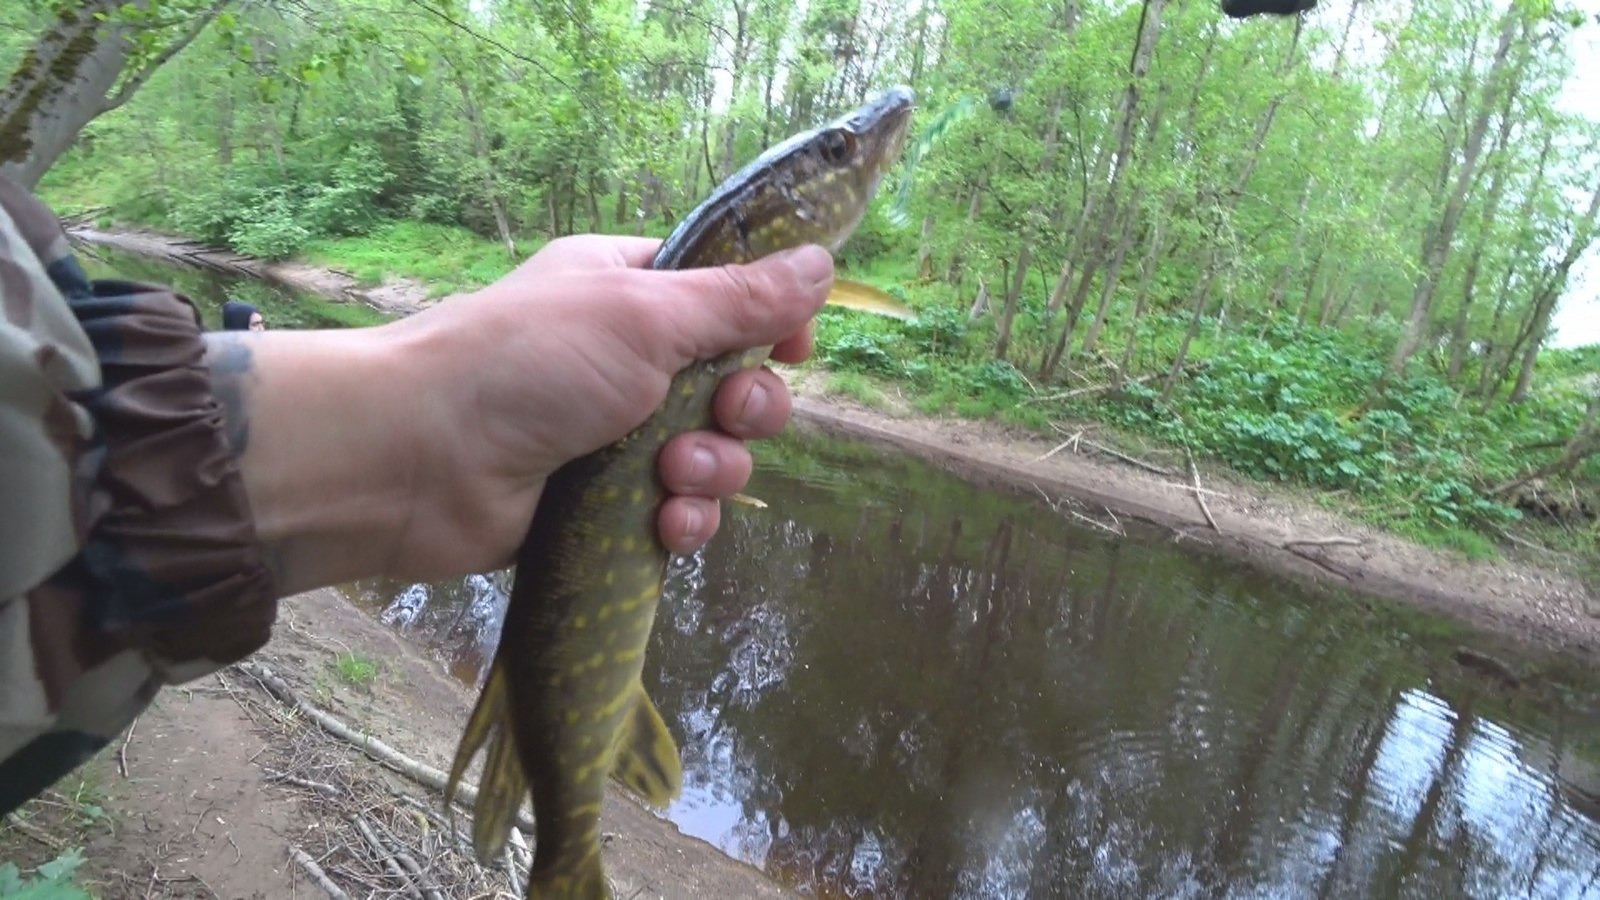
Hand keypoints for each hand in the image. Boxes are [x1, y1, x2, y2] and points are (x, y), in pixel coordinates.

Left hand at [376, 236, 833, 580]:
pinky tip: (662, 524)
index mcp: (629, 288)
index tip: (792, 347)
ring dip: (712, 470)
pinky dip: (681, 520)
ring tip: (670, 475)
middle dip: (744, 409)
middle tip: (726, 415)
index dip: (770, 324)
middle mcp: (626, 357)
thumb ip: (740, 298)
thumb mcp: (644, 313)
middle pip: (734, 383)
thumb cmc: (527, 363)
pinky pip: (677, 512)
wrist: (417, 461)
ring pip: (714, 456)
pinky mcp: (604, 503)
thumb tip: (824, 262)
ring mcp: (614, 433)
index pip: (727, 296)